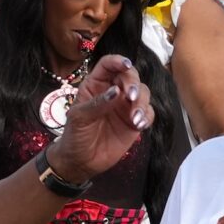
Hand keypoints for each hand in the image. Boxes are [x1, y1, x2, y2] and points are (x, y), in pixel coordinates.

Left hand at [45, 55, 152, 182]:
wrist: (81, 161)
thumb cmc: (75, 135)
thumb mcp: (79, 117)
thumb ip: (97, 103)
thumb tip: (117, 91)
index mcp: (96, 85)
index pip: (108, 65)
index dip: (118, 61)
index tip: (126, 64)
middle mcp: (113, 91)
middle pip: (130, 76)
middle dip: (133, 83)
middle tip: (130, 97)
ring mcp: (125, 106)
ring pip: (143, 93)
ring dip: (142, 102)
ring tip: (134, 118)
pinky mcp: (135, 122)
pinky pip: (148, 113)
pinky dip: (147, 116)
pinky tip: (138, 125)